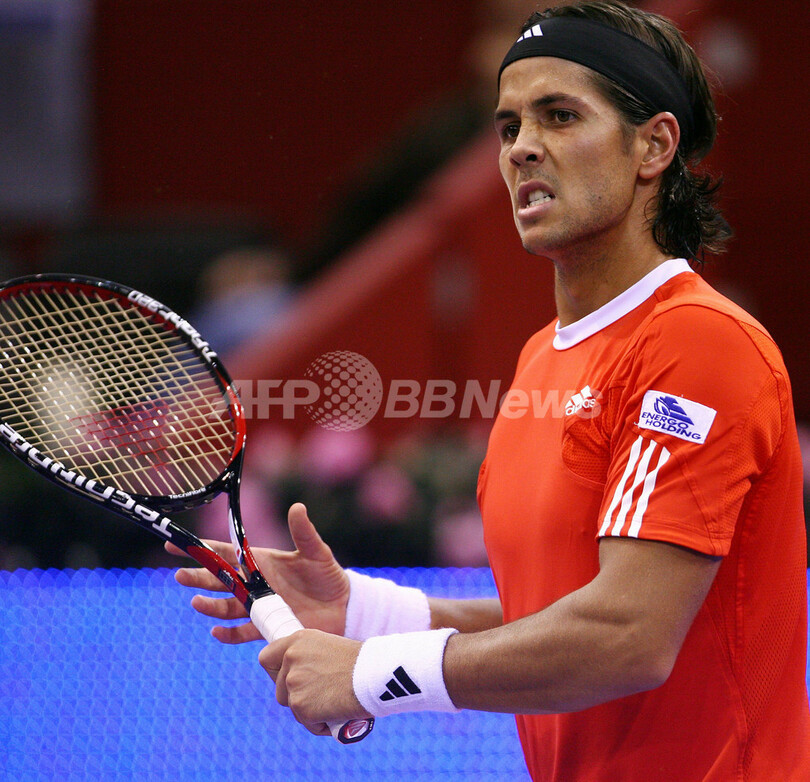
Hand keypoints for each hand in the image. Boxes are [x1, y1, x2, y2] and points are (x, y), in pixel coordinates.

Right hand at [166, 503, 349, 642]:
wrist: (343, 607)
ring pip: (226, 607)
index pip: (225, 553)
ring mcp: (258, 606)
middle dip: (199, 577)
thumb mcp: (316, 552)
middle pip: (219, 580)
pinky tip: (217, 631)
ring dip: (210, 606)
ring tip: (197, 603)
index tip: (175, 546)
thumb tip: (297, 507)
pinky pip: (242, 632)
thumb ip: (304, 532)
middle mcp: (254, 584)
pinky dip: (228, 634)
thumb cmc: (328, 575)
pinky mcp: (267, 627)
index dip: (201, 550)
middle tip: (181, 576)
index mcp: (260, 562)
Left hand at [260, 629, 370, 735]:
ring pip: (293, 707)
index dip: (275, 672)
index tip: (286, 679)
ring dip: (309, 710)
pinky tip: (337, 713)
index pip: (266, 658)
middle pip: (279, 689)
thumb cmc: (360, 661)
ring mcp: (293, 682)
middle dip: (297, 696)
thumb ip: (309, 658)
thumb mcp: (328, 647)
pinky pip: (307, 722)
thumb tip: (301, 676)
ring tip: (333, 703)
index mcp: (297, 641)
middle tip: (321, 695)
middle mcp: (291, 659)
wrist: (373, 674)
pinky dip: (320, 724)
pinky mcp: (300, 706)